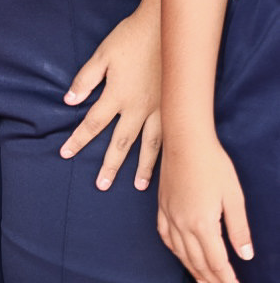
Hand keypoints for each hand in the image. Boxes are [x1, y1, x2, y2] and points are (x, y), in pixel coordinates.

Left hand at [61, 6, 161, 191]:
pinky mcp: (175, 107)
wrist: (167, 30)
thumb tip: (68, 101)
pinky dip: (166, 153)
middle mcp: (138, 108)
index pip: (93, 123)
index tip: (65, 154)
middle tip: (101, 185)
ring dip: (144, 167)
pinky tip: (167, 164)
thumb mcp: (102, 56)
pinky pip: (170, 136)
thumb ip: (85, 79)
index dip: (78, 139)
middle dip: (109, 164)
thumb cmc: (130, 39)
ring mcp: (160, 110)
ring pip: (150, 145)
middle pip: (120, 142)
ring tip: (139, 186)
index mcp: (117, 95)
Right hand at [158, 138, 253, 282]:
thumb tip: (245, 256)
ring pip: (180, 252)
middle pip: (197, 261)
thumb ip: (239, 229)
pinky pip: (165, 236)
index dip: (226, 279)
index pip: (216, 261)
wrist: (185, 140)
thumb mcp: (234, 197)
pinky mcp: (162, 205)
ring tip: (203, 280)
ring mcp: (169, 214)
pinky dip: (174, 251)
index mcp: (202, 223)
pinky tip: (180, 254)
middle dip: (210, 280)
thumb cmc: (213, 165)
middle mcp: (182, 223)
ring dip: (192, 270)